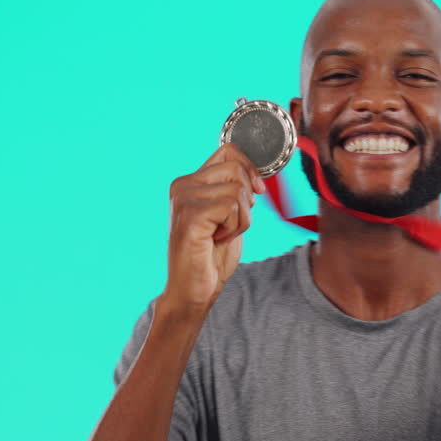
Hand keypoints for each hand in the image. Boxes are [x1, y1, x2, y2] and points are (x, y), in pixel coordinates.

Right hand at [160, 144, 265, 312]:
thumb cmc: (212, 255)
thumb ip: (235, 191)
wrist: (195, 288)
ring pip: (238, 190)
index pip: (228, 151)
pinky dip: (235, 227)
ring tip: (222, 235)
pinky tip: (217, 240)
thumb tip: (257, 176)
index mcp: (190, 181)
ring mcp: (184, 199)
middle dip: (247, 201)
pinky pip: (232, 207)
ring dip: (241, 219)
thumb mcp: (228, 215)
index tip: (256, 193)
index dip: (250, 169)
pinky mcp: (190, 215)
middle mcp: (182, 185)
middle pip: (236, 169)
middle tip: (230, 225)